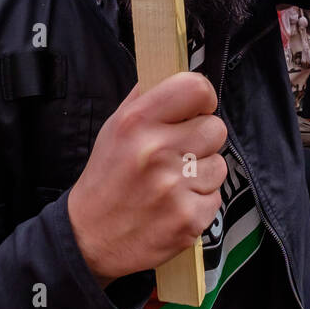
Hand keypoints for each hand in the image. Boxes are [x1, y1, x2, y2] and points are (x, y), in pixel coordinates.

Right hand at [68, 72, 227, 285]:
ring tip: (172, 182)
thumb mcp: (115, 127)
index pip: (196, 88)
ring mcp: (175, 187)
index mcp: (137, 121)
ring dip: (201, 173)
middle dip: (202, 140)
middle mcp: (157, 150)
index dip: (202, 98)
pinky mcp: (188, 218)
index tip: (196, 110)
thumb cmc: (106, 177)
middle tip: (178, 153)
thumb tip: (179, 71)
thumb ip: (147, 98)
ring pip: (220, 164)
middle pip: (216, 128)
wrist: (89, 237)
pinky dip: (199, 202)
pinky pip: (215, 197)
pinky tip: (174, 205)